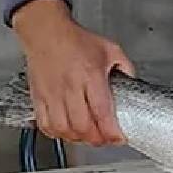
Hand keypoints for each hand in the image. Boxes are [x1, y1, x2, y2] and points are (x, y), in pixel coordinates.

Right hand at [12, 0, 134, 146]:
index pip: (102, 111)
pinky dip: (57, 134)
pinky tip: (67, 132)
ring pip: (63, 129)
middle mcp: (70, 87)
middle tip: (106, 140)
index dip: (111, 131)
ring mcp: (52, 95)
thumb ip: (125, 66)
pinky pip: (45, 125)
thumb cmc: (76, 40)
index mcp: (91, 75)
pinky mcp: (39, 98)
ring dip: (77, 139)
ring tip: (89, 137)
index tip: (119, 138)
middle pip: (82, 125)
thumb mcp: (110, 49)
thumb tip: (133, 81)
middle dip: (97, 139)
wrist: (47, 33)